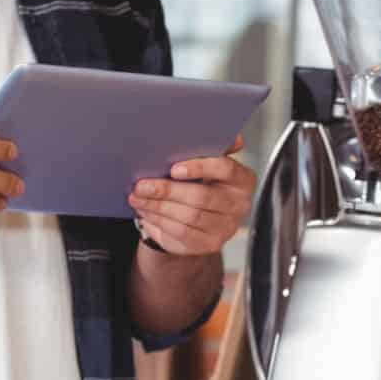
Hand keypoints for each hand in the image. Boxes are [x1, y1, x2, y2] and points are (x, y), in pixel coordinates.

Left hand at [128, 136, 256, 256]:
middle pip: (202, 197)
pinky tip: (146, 211)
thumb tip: (223, 134)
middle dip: (167, 190)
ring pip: (188, 217)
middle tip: (142, 184)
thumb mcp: (208, 164)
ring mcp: (226, 227)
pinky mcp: (210, 244)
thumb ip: (212, 148)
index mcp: (243, 179)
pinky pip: (181, 233)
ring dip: (157, 206)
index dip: (200, 167)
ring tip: (137, 197)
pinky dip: (159, 221)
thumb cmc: (204, 183)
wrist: (203, 218)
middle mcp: (239, 205)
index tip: (174, 168)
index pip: (226, 169)